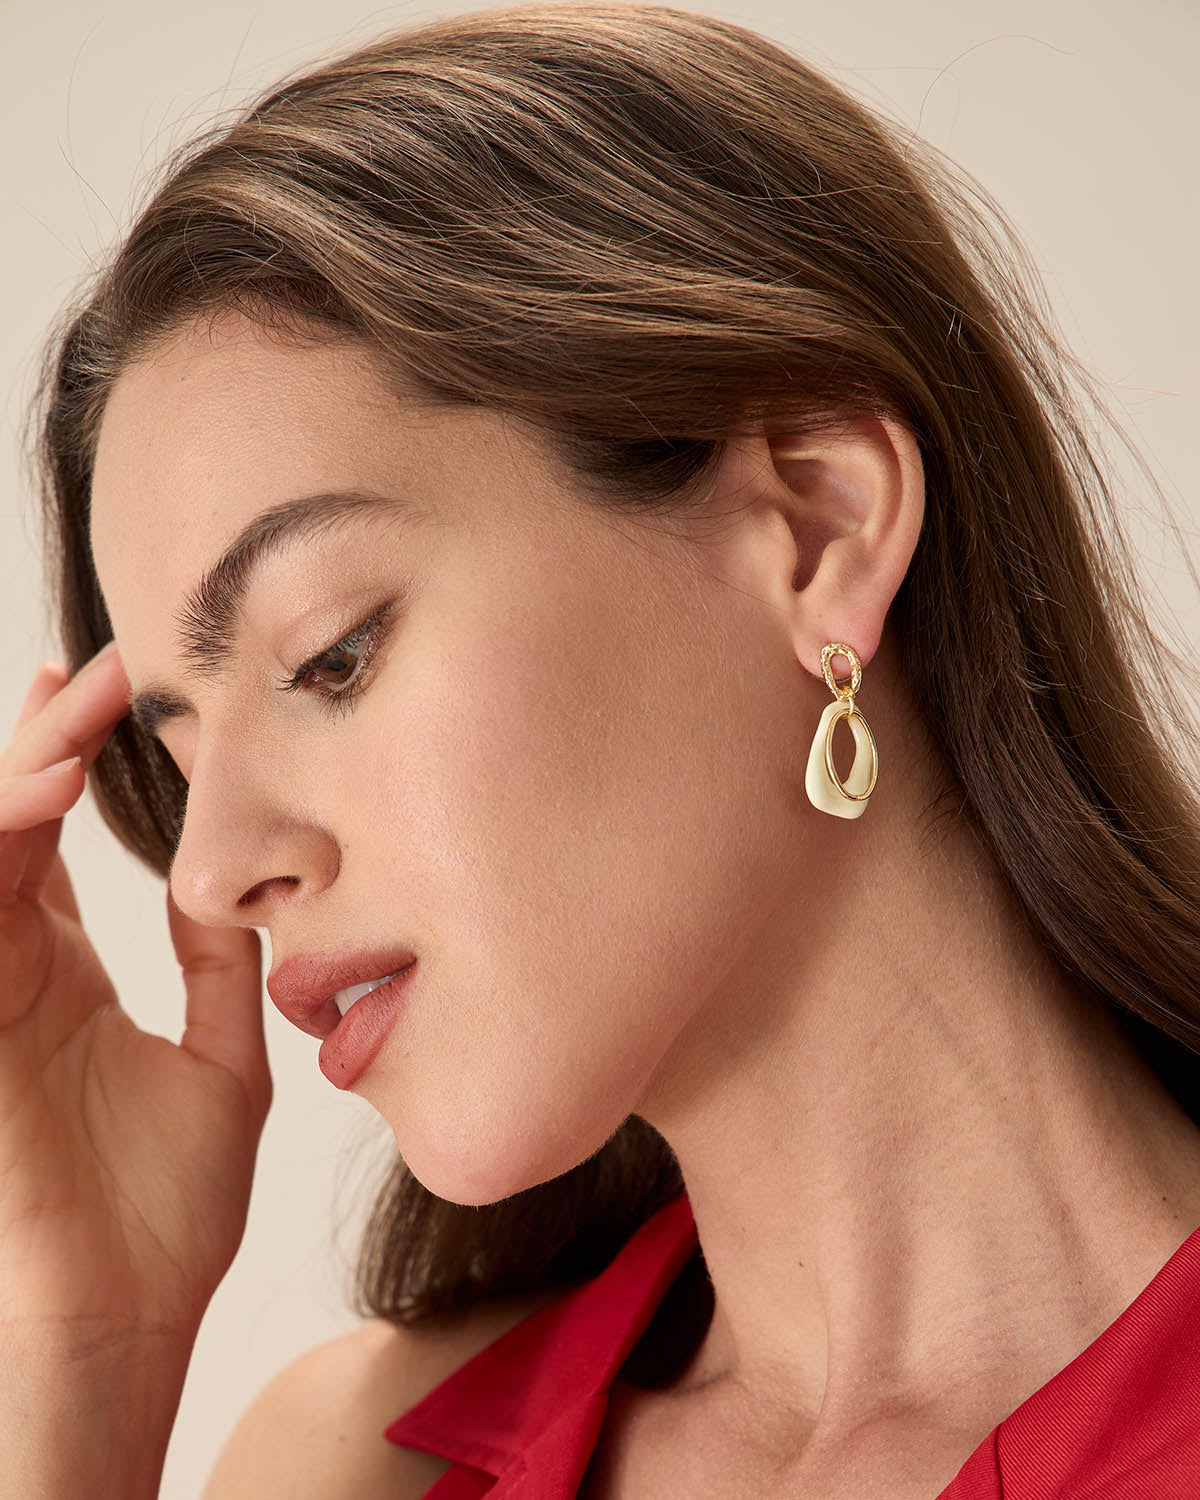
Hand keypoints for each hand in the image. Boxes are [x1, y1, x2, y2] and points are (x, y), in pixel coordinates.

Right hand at [0, 646, 271, 1357]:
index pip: (46, 836)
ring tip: (80, 713)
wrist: (132, 1315)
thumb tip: (238, 888)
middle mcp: (11, 970)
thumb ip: (217, 969)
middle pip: (5, 821)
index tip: (110, 684)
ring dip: (17, 773)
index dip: (65, 755)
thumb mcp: (218, 1059)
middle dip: (43, 738)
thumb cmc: (166, 1208)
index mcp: (64, 972)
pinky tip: (46, 792)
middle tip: (100, 668)